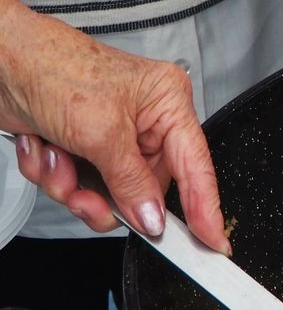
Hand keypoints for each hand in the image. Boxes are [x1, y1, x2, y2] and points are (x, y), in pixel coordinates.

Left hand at [0, 0, 226, 251]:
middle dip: (108, 198)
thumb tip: (152, 218)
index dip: (204, 208)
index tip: (213, 243)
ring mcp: (111, 135)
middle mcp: (144, 120)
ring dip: (71, 186)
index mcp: (167, 104)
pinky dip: (53, 174)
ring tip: (54, 159)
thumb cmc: (50, 67)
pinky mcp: (81, 145)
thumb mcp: (101, 132)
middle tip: (85, 200)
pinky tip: (41, 146)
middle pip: (144, 188)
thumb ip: (132, 182)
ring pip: (107, 193)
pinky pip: (77, 184)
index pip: (196, 167)